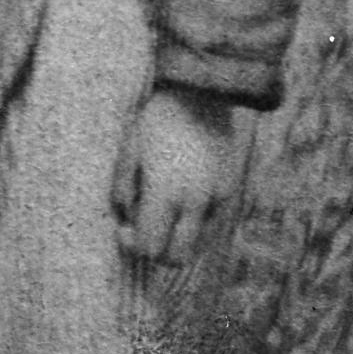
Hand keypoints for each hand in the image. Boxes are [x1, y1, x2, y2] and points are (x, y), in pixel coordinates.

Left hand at [115, 85, 240, 266]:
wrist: (200, 95)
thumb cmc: (154, 122)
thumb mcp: (128, 154)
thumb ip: (122, 194)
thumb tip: (126, 224)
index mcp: (165, 193)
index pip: (150, 248)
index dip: (134, 246)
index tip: (125, 228)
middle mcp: (195, 202)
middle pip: (177, 258)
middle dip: (157, 252)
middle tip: (143, 228)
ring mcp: (217, 198)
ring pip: (198, 245)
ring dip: (178, 239)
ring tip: (163, 212)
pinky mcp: (230, 190)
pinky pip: (212, 224)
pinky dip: (195, 224)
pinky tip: (181, 200)